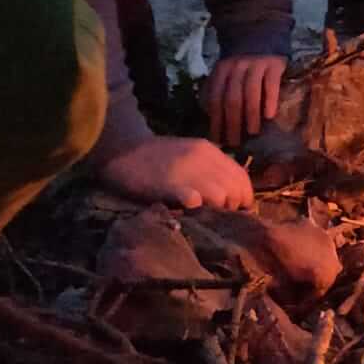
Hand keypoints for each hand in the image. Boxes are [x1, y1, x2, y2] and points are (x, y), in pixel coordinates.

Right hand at [99, 136, 254, 209]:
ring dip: (215, 210)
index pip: (242, 178)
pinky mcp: (169, 183)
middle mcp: (204, 159)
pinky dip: (196, 208)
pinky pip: (195, 199)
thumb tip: (232, 194)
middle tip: (216, 215)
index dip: (243, 198)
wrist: (120, 148)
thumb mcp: (190, 156)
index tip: (234, 210)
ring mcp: (187, 170)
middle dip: (231, 207)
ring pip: (222, 196)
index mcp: (211, 151)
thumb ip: (210, 169)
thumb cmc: (156, 157)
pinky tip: (188, 211)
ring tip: (202, 214)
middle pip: (236, 190)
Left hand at [205, 54, 286, 147]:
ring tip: (252, 132)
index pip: (215, 98)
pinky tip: (269, 116)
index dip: (216, 120)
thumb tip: (212, 120)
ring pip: (251, 92)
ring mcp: (256, 64)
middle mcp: (236, 66)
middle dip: (232, 122)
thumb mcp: (224, 73)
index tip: (218, 140)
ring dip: (250, 114)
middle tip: (235, 142)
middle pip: (232, 98)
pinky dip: (270, 100)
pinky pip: (271, 84)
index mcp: (221, 71)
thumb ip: (217, 91)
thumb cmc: (241, 65)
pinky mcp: (274, 64)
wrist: (260, 35)